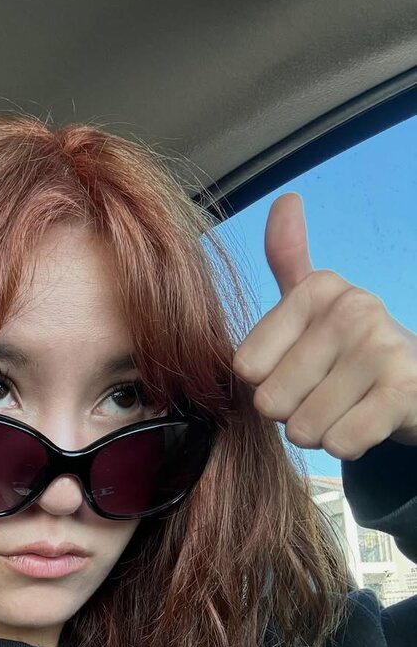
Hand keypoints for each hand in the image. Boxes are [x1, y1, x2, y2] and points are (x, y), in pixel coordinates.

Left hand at [231, 192, 416, 457]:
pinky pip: (340, 442)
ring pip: (304, 428)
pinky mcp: (404, 391)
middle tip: (328, 394)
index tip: (303, 368)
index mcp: (317, 288)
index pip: (245, 368)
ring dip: (322, 432)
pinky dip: (348, 446)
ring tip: (349, 407)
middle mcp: (351, 308)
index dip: (268, 383)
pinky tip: (368, 424)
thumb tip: (286, 199)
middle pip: (270, 402)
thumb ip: (289, 258)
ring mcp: (380, 347)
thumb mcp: (315, 304)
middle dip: (294, 413)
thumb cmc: (350, 352)